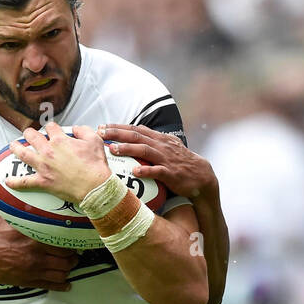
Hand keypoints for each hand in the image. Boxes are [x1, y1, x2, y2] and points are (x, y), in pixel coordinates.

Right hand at [0, 213, 78, 289]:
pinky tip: (66, 284)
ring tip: (69, 267)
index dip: (71, 245)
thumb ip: (27, 215)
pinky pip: (49, 286)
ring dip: (68, 271)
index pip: (63, 245)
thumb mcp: (11, 219)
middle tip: (74, 255)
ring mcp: (32, 271)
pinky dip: (61, 285)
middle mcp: (36, 257)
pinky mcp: (27, 281)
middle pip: (66, 261)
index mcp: (35, 240)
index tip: (72, 243)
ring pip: (61, 274)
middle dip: (72, 258)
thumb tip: (38, 206)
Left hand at [4, 122, 111, 205]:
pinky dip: (15, 182)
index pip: (50, 127)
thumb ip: (83, 131)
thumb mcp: (95, 141)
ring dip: (16, 148)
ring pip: (23, 154)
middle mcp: (49, 151)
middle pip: (33, 136)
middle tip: (29, 134)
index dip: (50, 127)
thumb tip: (76, 129)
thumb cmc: (95, 166)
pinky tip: (8, 181)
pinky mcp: (43, 181)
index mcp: (60, 140)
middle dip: (30, 133)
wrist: (95, 187)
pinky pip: (25, 182)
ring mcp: (44, 166)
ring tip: (12, 146)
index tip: (51, 129)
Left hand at [97, 124, 216, 199]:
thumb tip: (136, 132)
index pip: (136, 129)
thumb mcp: (167, 147)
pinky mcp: (171, 174)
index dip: (118, 127)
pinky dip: (146, 171)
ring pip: (145, 151)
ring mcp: (166, 159)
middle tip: (101, 133)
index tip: (102, 127)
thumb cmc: (181, 163)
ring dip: (128, 149)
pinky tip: (135, 172)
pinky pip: (158, 171)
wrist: (202, 176)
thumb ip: (152, 140)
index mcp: (159, 139)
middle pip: (137, 136)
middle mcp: (161, 146)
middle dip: (117, 134)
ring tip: (113, 150)